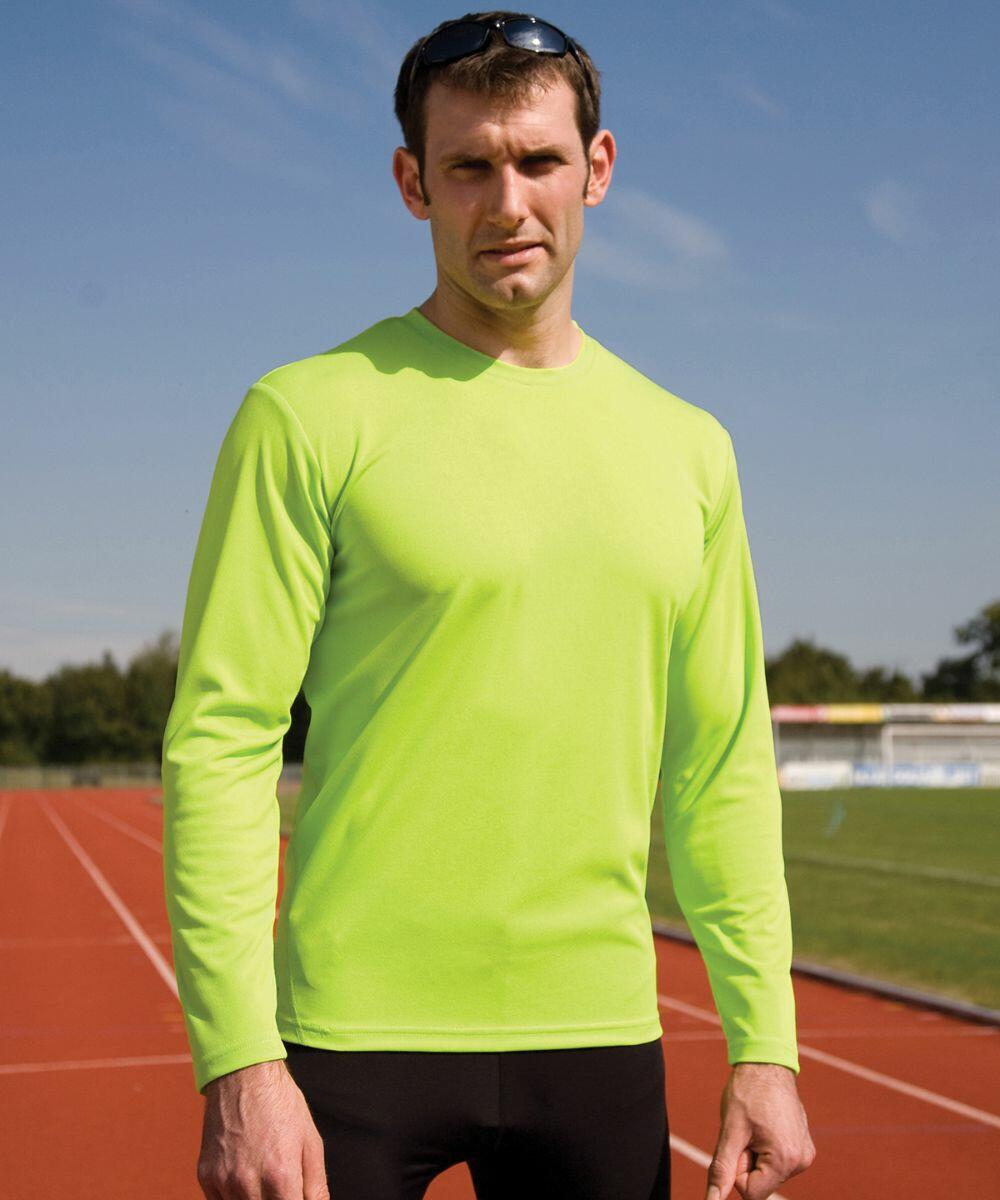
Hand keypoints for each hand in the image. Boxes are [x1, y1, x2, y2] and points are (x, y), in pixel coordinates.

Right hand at [196, 1058, 328, 1198]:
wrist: (243, 1073)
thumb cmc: (280, 1103)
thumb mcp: (310, 1140)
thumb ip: (316, 1184)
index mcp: (281, 1176)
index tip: (294, 1194)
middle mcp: (249, 1183)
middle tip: (279, 1186)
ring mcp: (224, 1181)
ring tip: (262, 1178)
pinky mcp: (206, 1175)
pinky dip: (232, 1197)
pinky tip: (243, 1177)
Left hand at [704, 1062, 815, 1199]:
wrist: (766, 1062)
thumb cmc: (746, 1092)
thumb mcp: (730, 1130)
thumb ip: (722, 1170)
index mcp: (785, 1160)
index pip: (751, 1193)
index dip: (737, 1170)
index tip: (738, 1142)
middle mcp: (801, 1161)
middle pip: (761, 1183)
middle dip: (747, 1161)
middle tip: (746, 1130)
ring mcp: (805, 1154)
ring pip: (768, 1172)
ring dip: (756, 1154)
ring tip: (756, 1125)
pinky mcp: (803, 1146)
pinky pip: (777, 1161)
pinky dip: (766, 1148)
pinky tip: (765, 1124)